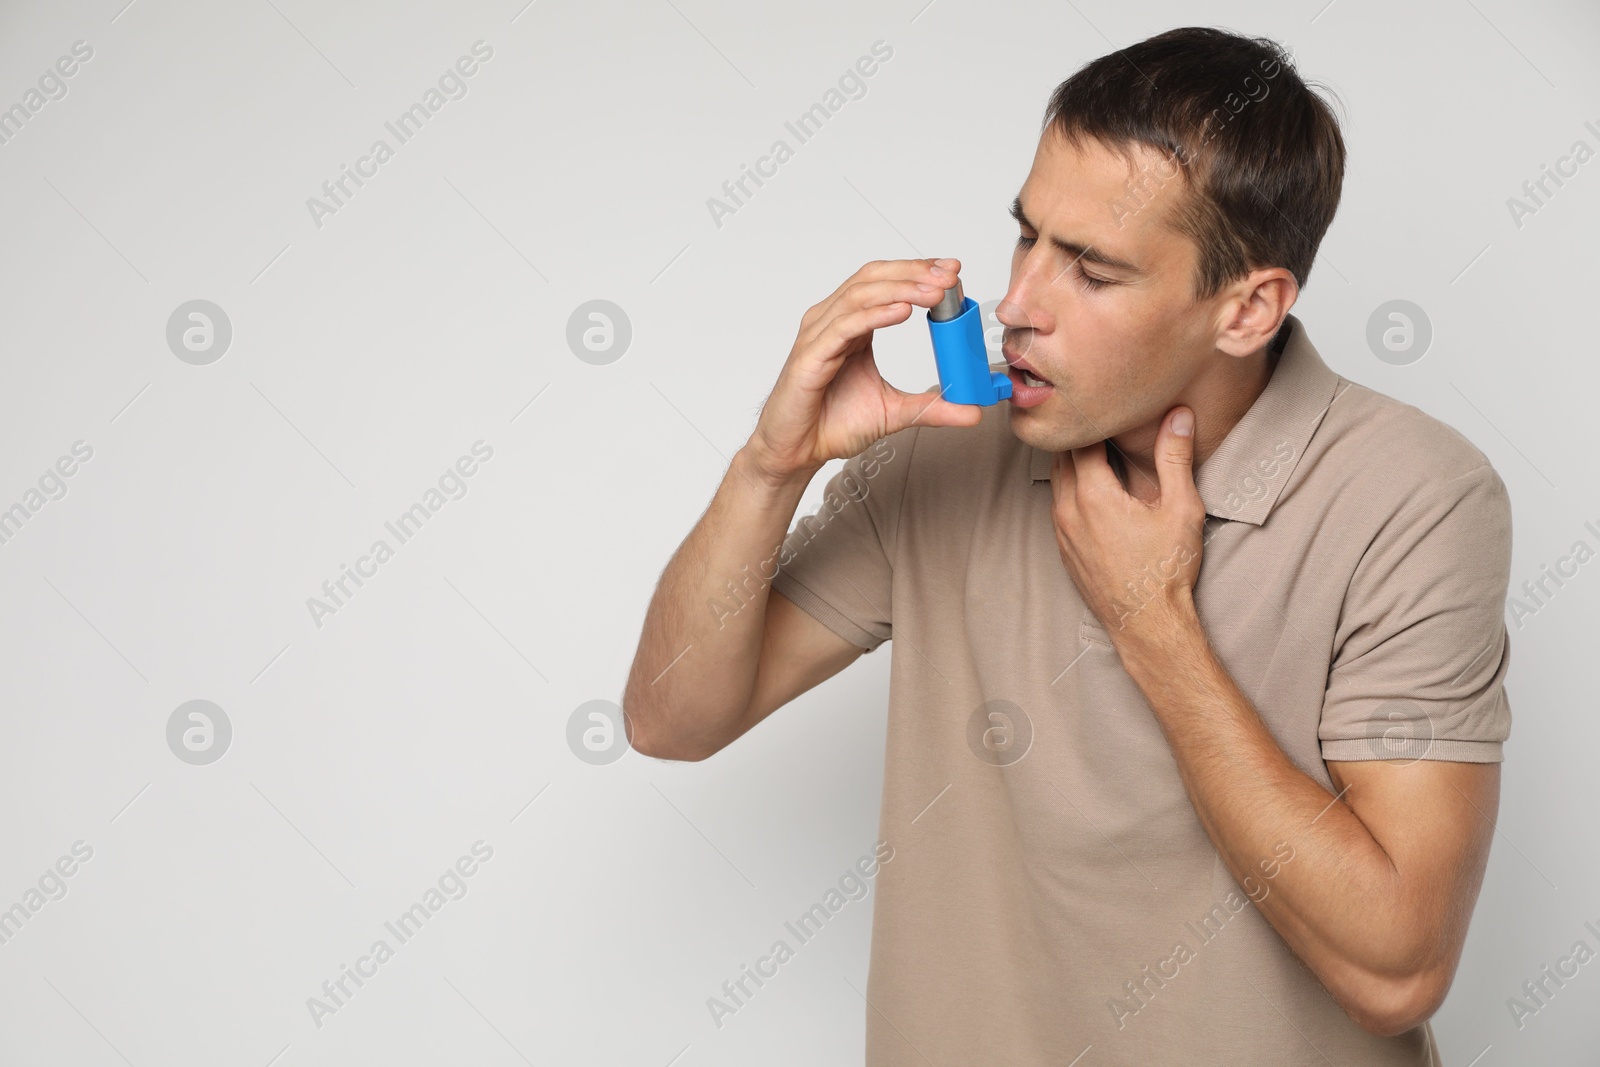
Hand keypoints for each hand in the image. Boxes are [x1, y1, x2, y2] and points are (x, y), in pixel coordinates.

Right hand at [747, 258, 983, 481]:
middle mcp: (832, 322)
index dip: (917, 271)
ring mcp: (818, 336)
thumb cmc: (832, 424)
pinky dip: (873, 315)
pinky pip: (843, 327)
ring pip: (859, 295)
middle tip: (950, 276)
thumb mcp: (897, 412)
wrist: (798, 452)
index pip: (885, 284)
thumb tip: (974, 410)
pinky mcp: (809, 356)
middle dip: (914, 272)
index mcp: (852, 326)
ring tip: (934, 291)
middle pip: (873, 279)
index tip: (953, 271)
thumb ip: (933, 407)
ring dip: (900, 289)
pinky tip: (901, 312)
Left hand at [1048, 407, 1204, 638]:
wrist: (1146, 624)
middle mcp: (1068, 510)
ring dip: (1073, 463)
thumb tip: (1179, 416)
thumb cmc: (1165, 570)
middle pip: (1062, 456)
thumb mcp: (1180, 508)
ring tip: (1099, 449)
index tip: (1110, 406)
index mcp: (1092, 494)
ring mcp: (1061, 531)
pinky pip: (1058, 506)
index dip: (1096, 419)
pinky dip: (1071, 489)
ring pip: (1057, 481)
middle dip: (1081, 437)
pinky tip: (1095, 489)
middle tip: (1104, 421)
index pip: (1081, 439)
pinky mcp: (1063, 549)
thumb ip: (1175, 457)